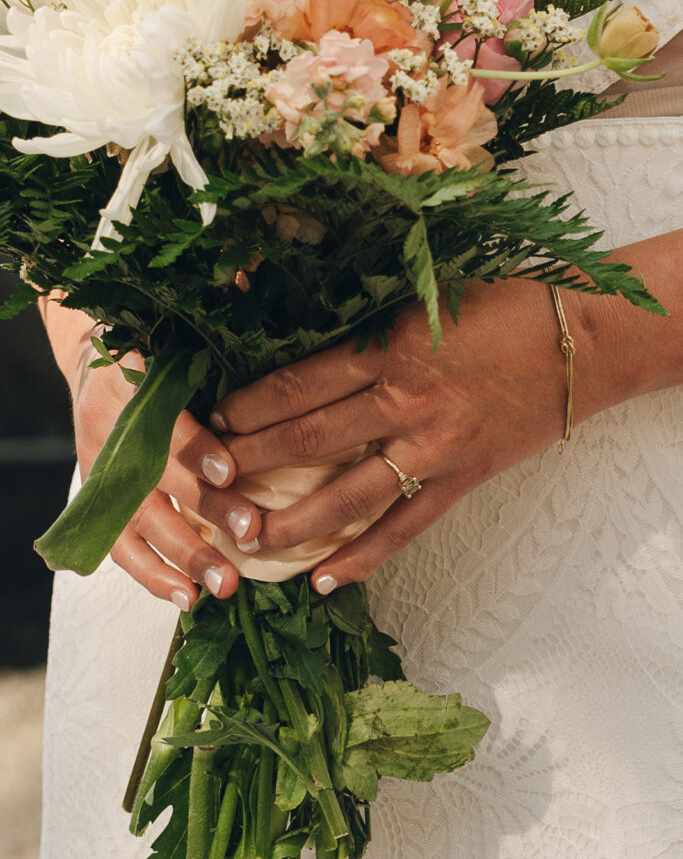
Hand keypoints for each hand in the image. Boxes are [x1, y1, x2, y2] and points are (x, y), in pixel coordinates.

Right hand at [70, 347, 257, 609]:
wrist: (96, 359)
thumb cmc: (160, 355)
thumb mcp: (177, 347)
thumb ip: (215, 370)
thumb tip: (277, 410)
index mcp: (133, 379)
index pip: (164, 417)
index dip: (194, 446)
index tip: (229, 471)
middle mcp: (111, 424)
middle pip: (156, 474)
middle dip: (205, 508)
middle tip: (251, 532)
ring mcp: (98, 465)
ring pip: (139, 518)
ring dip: (184, 553)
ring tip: (225, 584)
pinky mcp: (94, 499)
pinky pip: (118, 545)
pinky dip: (152, 574)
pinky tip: (188, 597)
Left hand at [211, 277, 577, 591]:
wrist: (579, 342)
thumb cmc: (501, 307)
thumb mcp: (427, 296)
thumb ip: (369, 321)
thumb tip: (306, 336)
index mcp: (391, 347)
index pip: (300, 384)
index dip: (249, 406)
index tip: (213, 421)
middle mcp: (405, 402)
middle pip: (310, 438)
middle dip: (251, 463)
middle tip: (206, 485)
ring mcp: (434, 449)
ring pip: (349, 495)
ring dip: (294, 522)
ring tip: (247, 542)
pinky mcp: (462, 479)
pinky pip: (405, 527)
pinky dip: (364, 556)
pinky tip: (326, 579)